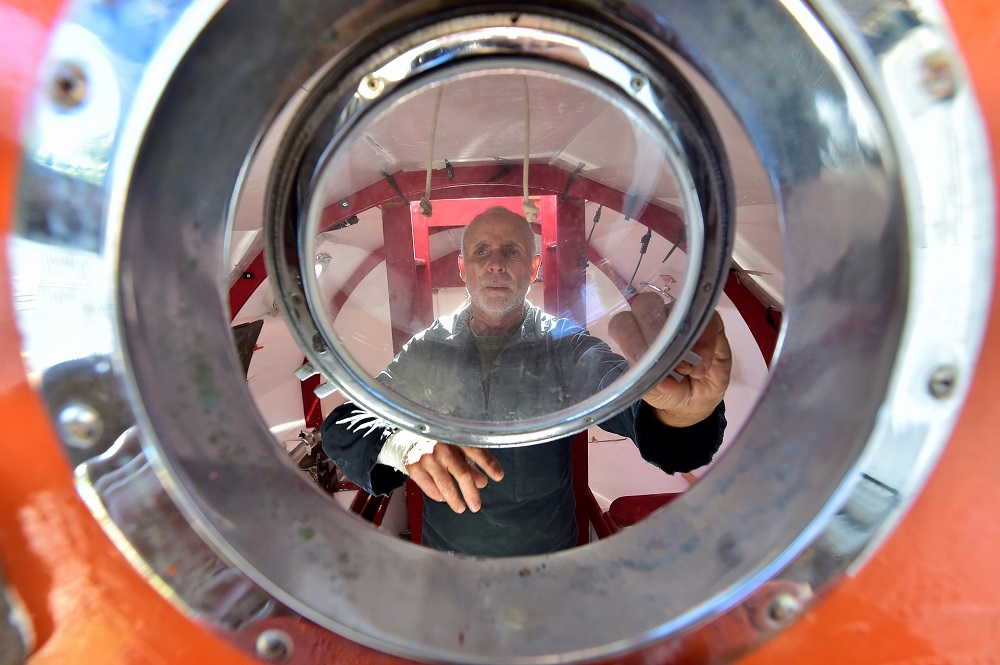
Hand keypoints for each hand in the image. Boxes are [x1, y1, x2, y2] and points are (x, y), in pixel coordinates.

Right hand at [406, 443, 504, 513]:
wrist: (404, 438)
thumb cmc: (433, 442)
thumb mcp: (453, 445)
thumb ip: (469, 460)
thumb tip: (482, 481)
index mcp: (454, 437)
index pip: (477, 452)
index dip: (489, 464)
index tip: (498, 476)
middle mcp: (442, 447)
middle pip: (463, 473)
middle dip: (471, 492)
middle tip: (476, 505)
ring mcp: (427, 458)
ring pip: (446, 485)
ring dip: (455, 499)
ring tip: (461, 508)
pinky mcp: (414, 467)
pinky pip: (430, 487)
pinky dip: (438, 495)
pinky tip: (443, 498)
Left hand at [608, 292, 731, 426]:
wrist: (697, 400)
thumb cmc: (669, 390)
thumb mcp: (656, 393)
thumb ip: (654, 385)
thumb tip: (664, 382)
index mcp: (635, 334)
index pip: (622, 323)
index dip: (630, 338)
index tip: (641, 359)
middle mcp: (657, 319)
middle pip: (645, 304)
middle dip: (654, 331)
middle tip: (666, 360)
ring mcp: (683, 316)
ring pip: (677, 309)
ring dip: (682, 340)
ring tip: (688, 370)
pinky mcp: (710, 321)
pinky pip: (707, 321)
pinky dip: (705, 345)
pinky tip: (702, 367)